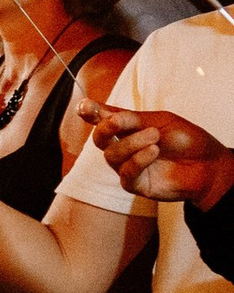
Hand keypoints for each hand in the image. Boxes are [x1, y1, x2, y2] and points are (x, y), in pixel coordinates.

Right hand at [85, 100, 233, 210]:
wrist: (208, 163)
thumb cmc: (186, 140)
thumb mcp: (160, 120)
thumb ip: (132, 119)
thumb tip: (105, 115)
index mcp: (128, 128)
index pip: (103, 119)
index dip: (91, 113)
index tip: (84, 107)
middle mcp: (124, 147)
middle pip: (99, 138)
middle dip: (104, 128)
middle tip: (117, 121)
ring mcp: (128, 166)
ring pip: (112, 155)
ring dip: (132, 144)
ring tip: (155, 138)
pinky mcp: (136, 184)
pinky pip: (126, 172)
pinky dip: (138, 160)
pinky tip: (154, 152)